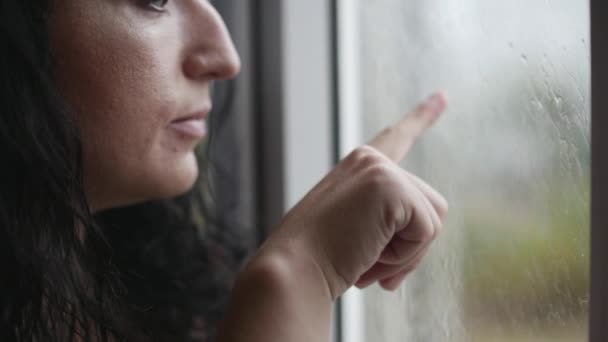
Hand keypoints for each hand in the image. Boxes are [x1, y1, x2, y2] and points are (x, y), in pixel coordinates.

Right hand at [259, 92, 447, 299]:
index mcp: (357, 168)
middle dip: (410, 246)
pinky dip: (405, 257)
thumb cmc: (318, 260)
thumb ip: (386, 219)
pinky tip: (370, 256)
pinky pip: (427, 231)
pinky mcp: (391, 186)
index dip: (421, 118)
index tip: (442, 97)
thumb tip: (425, 230)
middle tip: (372, 266)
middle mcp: (369, 160)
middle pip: (428, 206)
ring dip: (407, 253)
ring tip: (367, 260)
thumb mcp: (354, 230)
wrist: (292, 270)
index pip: (396, 139)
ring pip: (432, 219)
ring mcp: (380, 169)